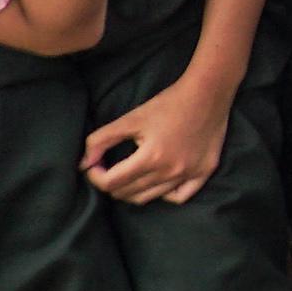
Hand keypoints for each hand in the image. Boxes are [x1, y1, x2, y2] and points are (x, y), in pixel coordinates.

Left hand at [84, 69, 233, 204]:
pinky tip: (158, 181)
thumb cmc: (168, 103)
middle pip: (127, 193)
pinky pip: (179, 197)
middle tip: (110, 167)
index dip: (95, 176)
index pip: (111, 183)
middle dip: (111, 182)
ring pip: (149, 198)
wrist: (208, 92)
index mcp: (151, 157)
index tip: (94, 165)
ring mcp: (190, 174)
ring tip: (129, 174)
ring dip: (131, 190)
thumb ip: (100, 140)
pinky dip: (164, 194)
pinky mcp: (205, 172)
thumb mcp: (130, 118)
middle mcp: (171, 171)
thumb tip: (83, 164)